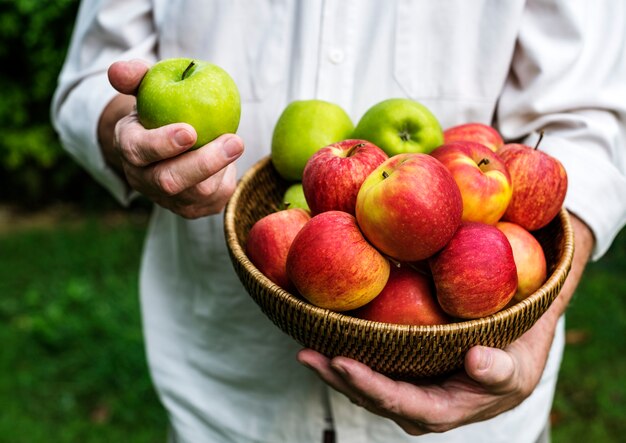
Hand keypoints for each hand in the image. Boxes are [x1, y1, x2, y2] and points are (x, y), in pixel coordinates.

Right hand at [100, 59, 243, 217]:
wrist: (171, 145)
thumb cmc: (160, 111)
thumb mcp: (147, 90)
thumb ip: (136, 77)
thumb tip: (119, 70)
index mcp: (129, 147)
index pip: (138, 150)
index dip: (163, 144)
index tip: (190, 130)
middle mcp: (143, 179)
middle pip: (170, 181)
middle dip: (204, 163)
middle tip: (234, 141)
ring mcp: (168, 200)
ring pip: (199, 192)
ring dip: (221, 167)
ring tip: (234, 142)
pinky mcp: (192, 209)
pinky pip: (216, 199)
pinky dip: (227, 176)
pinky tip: (228, 160)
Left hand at [298, 214, 593, 434]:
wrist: (514, 352)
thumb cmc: (517, 359)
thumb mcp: (519, 367)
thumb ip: (500, 369)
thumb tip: (476, 361)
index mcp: (443, 410)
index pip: (400, 403)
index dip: (369, 387)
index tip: (341, 362)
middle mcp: (417, 405)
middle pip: (371, 396)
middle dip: (337, 378)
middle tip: (306, 354)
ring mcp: (406, 389)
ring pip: (364, 385)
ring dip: (333, 368)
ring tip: (306, 348)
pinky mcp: (401, 371)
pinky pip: (370, 366)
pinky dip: (347, 353)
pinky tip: (326, 335)